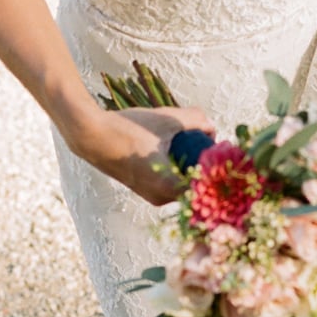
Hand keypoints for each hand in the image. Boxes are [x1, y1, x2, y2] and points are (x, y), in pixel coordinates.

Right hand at [68, 106, 215, 205]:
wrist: (91, 135)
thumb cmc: (129, 127)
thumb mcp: (167, 119)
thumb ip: (196, 121)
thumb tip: (212, 128)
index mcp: (169, 186)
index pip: (206, 189)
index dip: (218, 175)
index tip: (225, 158)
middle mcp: (161, 198)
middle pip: (196, 189)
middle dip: (206, 171)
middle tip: (212, 149)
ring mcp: (151, 196)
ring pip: (182, 187)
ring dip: (191, 170)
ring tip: (196, 148)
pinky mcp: (144, 190)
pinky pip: (169, 184)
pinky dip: (177, 171)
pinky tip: (177, 152)